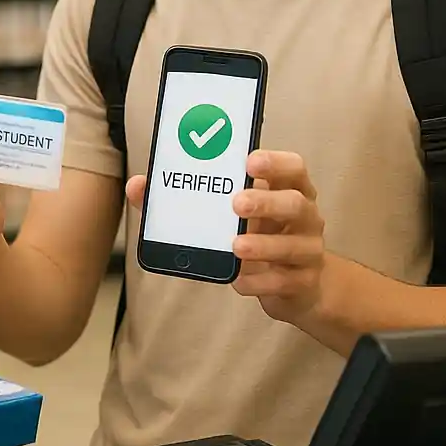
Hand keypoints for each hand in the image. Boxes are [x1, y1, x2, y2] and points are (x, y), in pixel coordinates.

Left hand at [125, 150, 325, 323]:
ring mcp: (308, 250)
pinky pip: (284, 281)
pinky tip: (239, 280)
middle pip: (295, 203)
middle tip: (235, 203)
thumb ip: (185, 198)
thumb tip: (137, 186)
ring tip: (235, 247)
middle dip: (265, 201)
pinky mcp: (303, 282)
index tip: (249, 161)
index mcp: (287, 189)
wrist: (295, 284)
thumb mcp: (229, 212)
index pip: (293, 167)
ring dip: (262, 245)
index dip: (275, 162)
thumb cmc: (256, 232)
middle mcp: (305, 216)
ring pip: (293, 245)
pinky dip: (259, 281)